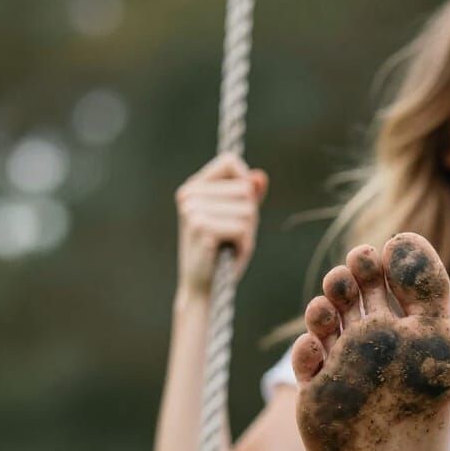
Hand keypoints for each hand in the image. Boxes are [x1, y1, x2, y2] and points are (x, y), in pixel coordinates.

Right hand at [174, 153, 268, 294]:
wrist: (202, 288)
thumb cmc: (222, 254)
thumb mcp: (238, 220)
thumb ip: (248, 197)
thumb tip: (259, 176)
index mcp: (194, 187)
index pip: (231, 161)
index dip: (246, 183)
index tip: (239, 208)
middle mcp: (189, 194)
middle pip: (245, 189)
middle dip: (250, 217)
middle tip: (231, 237)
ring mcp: (192, 209)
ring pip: (247, 210)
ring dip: (247, 233)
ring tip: (228, 245)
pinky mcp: (200, 227)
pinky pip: (242, 228)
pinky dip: (243, 245)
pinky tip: (228, 253)